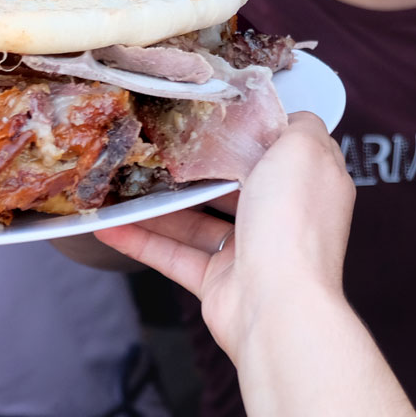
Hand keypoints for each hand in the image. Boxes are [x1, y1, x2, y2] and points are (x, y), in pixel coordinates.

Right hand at [94, 113, 353, 361]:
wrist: (279, 303)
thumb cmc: (292, 221)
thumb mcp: (303, 149)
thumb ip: (297, 124)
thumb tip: (285, 114)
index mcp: (305, 183)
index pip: (278, 150)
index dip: (246, 132)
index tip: (208, 113)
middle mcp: (279, 217)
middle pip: (230, 185)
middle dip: (191, 169)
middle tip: (152, 147)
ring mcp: (249, 252)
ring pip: (195, 222)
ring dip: (156, 206)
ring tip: (120, 184)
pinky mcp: (218, 282)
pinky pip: (175, 256)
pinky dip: (143, 242)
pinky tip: (110, 226)